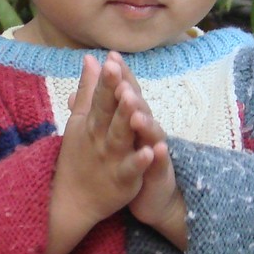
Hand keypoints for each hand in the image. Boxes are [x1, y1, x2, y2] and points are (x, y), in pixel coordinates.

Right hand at [45, 52, 156, 253]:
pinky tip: (150, 151)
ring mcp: (111, 158)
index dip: (106, 79)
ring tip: (135, 104)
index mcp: (91, 122)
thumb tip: (90, 59)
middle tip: (116, 71)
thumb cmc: (79, 156)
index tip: (110, 58)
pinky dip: (140, 161)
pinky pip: (131, 169)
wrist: (72, 200)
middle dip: (113, 91)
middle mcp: (100, 137)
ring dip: (126, 120)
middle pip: (108, 112)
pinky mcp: (122, 180)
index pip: (99, 97)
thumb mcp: (80, 121)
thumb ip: (88, 90)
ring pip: (120, 136)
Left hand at [115, 62, 188, 250]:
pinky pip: (158, 164)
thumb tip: (94, 75)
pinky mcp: (159, 172)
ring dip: (145, 122)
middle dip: (130, 93)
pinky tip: (157, 149)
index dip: (120, 76)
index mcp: (132, 119)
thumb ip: (105, 101)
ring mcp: (154, 150)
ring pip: (150, 133)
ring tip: (136, 113)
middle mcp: (145, 130)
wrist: (153, 196)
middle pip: (139, 107)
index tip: (111, 57)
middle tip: (120, 79)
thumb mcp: (116, 130)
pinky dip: (158, 156)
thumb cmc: (133, 158)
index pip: (126, 93)